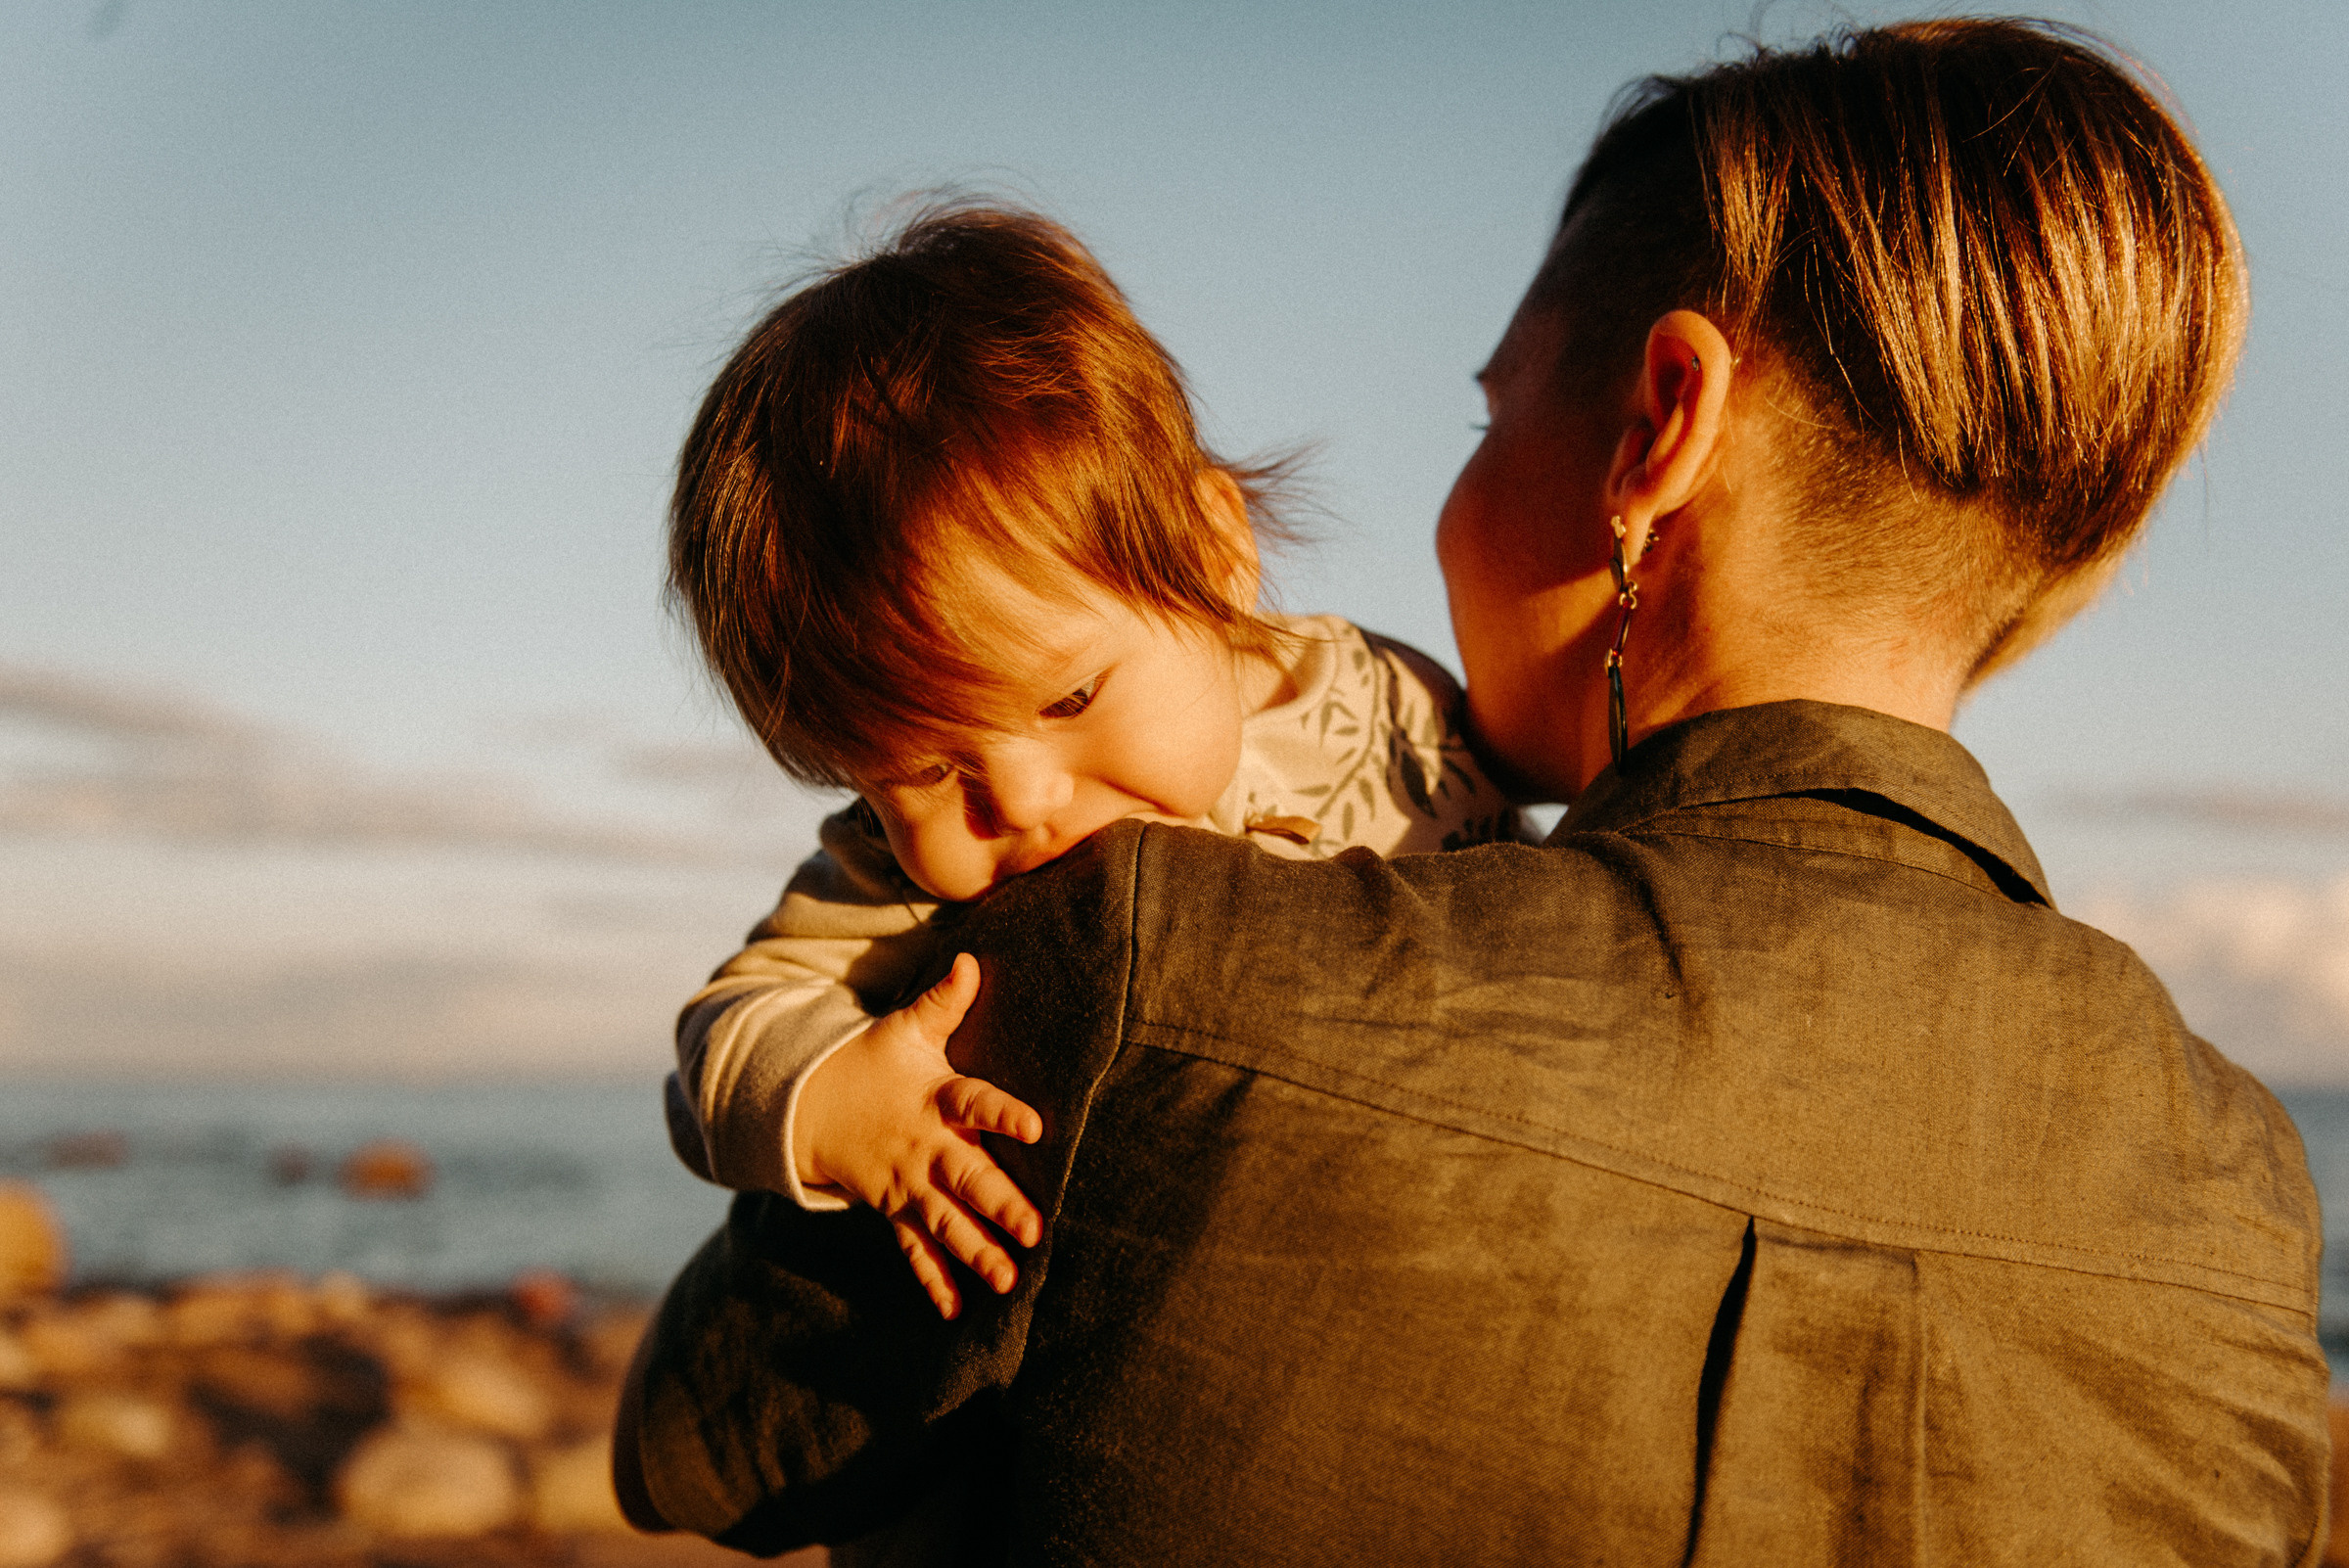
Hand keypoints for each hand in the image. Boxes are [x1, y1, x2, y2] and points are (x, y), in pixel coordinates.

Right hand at [794, 954, 1044, 1317]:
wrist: (809, 1104)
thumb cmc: (872, 1061)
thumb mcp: (905, 1028)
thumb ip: (944, 1002)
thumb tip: (971, 960)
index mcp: (934, 1099)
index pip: (974, 1103)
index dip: (1004, 1113)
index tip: (1036, 1125)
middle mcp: (924, 1147)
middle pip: (966, 1178)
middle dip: (999, 1204)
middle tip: (1034, 1231)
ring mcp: (906, 1184)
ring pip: (945, 1222)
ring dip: (975, 1251)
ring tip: (1009, 1280)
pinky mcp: (894, 1208)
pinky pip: (914, 1249)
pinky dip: (933, 1279)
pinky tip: (955, 1311)